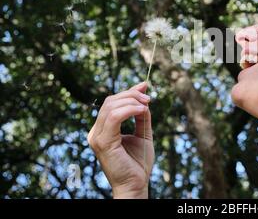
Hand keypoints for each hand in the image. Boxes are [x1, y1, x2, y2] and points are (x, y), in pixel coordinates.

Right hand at [88, 82, 153, 197]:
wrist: (136, 184)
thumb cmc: (138, 163)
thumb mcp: (143, 133)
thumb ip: (142, 116)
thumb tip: (144, 95)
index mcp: (103, 129)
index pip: (112, 103)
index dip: (128, 92)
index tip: (145, 85)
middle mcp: (96, 132)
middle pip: (111, 101)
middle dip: (131, 95)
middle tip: (149, 98)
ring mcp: (97, 137)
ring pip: (111, 106)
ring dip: (131, 100)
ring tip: (147, 104)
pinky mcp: (103, 142)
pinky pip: (114, 117)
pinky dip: (129, 110)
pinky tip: (142, 110)